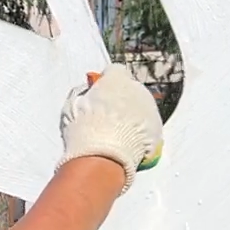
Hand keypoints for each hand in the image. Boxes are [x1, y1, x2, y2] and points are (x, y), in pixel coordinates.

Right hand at [58, 64, 162, 192]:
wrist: (103, 158)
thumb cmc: (84, 131)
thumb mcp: (72, 106)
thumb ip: (82, 94)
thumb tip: (87, 92)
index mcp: (116, 80)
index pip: (114, 71)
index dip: (106, 82)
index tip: (99, 92)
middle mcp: (137, 90)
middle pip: (130, 89)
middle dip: (120, 100)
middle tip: (105, 116)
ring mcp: (150, 109)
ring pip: (141, 107)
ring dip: (131, 116)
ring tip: (115, 134)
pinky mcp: (158, 129)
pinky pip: (148, 126)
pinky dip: (140, 133)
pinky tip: (126, 144)